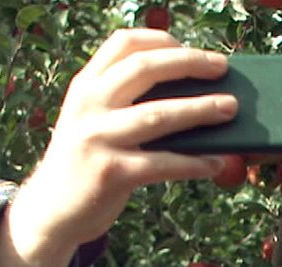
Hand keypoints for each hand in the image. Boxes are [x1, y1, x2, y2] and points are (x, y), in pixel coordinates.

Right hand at [7, 29, 238, 266]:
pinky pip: (164, 163)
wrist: (51, 210)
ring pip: (158, 115)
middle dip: (189, 63)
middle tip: (222, 67)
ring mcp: (99, 138)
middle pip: (145, 69)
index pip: (123, 44)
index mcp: (85, 86)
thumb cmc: (85, 162)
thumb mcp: (91, 121)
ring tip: (230, 108)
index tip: (190, 48)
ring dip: (200, 109)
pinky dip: (195, 162)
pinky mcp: (112, 173)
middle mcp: (89, 105)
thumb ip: (121, 101)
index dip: (161, 40)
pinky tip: (216, 162)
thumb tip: (187, 94)